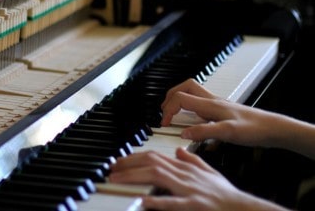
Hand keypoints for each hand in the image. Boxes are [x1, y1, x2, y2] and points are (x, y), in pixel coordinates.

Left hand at [107, 147, 289, 210]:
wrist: (244, 209)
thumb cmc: (226, 194)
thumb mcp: (208, 172)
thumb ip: (192, 160)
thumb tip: (180, 149)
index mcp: (186, 168)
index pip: (155, 156)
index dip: (134, 156)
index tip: (118, 160)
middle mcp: (185, 175)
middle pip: (152, 162)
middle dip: (129, 163)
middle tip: (111, 168)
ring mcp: (189, 190)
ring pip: (158, 176)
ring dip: (134, 177)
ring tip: (116, 180)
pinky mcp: (194, 205)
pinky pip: (174, 202)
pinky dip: (157, 201)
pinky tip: (142, 201)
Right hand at [160, 79, 275, 146]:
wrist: (273, 128)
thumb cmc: (254, 129)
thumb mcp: (227, 133)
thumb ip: (204, 132)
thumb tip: (183, 133)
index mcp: (209, 104)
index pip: (180, 98)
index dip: (168, 110)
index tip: (164, 123)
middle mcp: (212, 101)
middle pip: (184, 88)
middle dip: (170, 97)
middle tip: (164, 111)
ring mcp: (217, 104)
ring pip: (192, 93)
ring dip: (180, 98)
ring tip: (174, 112)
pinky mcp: (222, 110)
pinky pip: (201, 103)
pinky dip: (191, 107)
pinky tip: (194, 120)